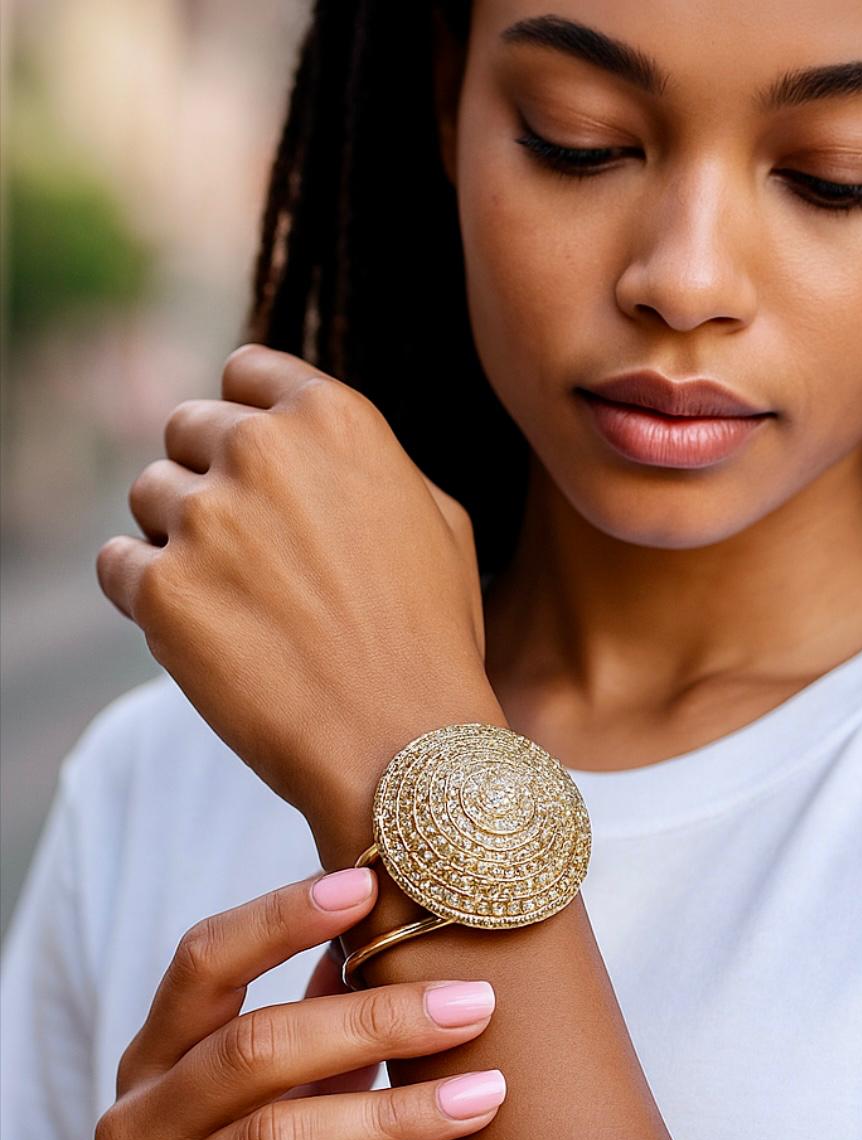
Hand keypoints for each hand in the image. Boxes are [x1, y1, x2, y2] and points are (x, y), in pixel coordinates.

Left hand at [95, 343, 501, 856]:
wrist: (406, 745)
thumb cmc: (434, 637)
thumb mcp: (440, 520)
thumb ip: (367, 462)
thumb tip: (312, 446)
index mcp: (336, 419)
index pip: (247, 370)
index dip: (248, 414)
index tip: (253, 459)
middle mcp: (263, 450)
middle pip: (188, 426)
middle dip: (211, 474)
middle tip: (250, 544)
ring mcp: (206, 517)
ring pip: (149, 494)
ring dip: (181, 536)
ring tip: (241, 599)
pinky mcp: (160, 589)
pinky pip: (118, 564)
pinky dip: (148, 593)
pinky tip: (206, 630)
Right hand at [95, 867, 507, 1139]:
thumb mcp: (267, 1089)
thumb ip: (309, 1012)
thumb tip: (380, 918)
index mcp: (156, 1055)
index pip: (204, 961)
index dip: (280, 916)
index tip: (367, 882)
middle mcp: (141, 1123)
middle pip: (255, 1047)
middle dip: (376, 1019)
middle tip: (475, 1005)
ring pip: (279, 1139)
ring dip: (398, 1113)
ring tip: (486, 1093)